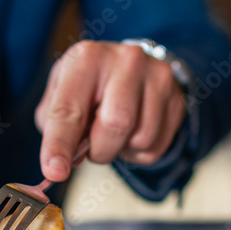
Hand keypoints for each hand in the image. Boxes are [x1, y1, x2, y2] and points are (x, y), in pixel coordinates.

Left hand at [35, 40, 187, 181]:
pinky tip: (133, 132)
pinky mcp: (175, 98)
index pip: (69, 110)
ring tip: (115, 133)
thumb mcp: (62, 95)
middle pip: (115, 124)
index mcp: (87, 57)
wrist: (132, 69)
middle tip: (93, 147)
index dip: (60, 145)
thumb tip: (60, 163)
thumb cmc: (91, 86)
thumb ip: (56, 128)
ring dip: (121, 150)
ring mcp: (156, 77)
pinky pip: (156, 146)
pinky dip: (138, 152)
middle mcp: (126, 61)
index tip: (55, 172)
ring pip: (140, 138)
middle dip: (99, 150)